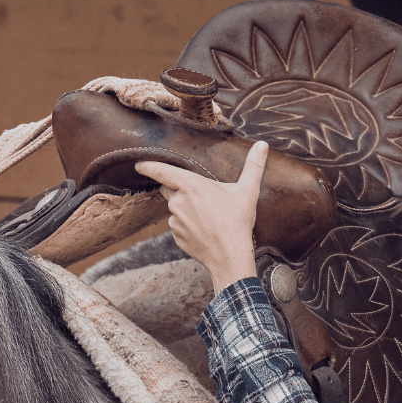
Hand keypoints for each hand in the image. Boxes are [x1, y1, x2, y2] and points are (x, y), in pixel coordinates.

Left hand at [134, 142, 266, 290]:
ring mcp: (175, 222)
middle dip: (179, 190)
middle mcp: (178, 202)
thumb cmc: (237, 222)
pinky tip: (204, 230)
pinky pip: (179, 227)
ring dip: (185, 210)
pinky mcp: (177, 237)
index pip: (162, 171)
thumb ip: (253, 166)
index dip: (149, 166)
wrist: (230, 256)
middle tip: (200, 197)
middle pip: (170, 190)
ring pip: (175, 210)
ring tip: (208, 217)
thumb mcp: (247, 191)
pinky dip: (188, 227)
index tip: (139, 164)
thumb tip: (262, 146)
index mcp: (191, 186)